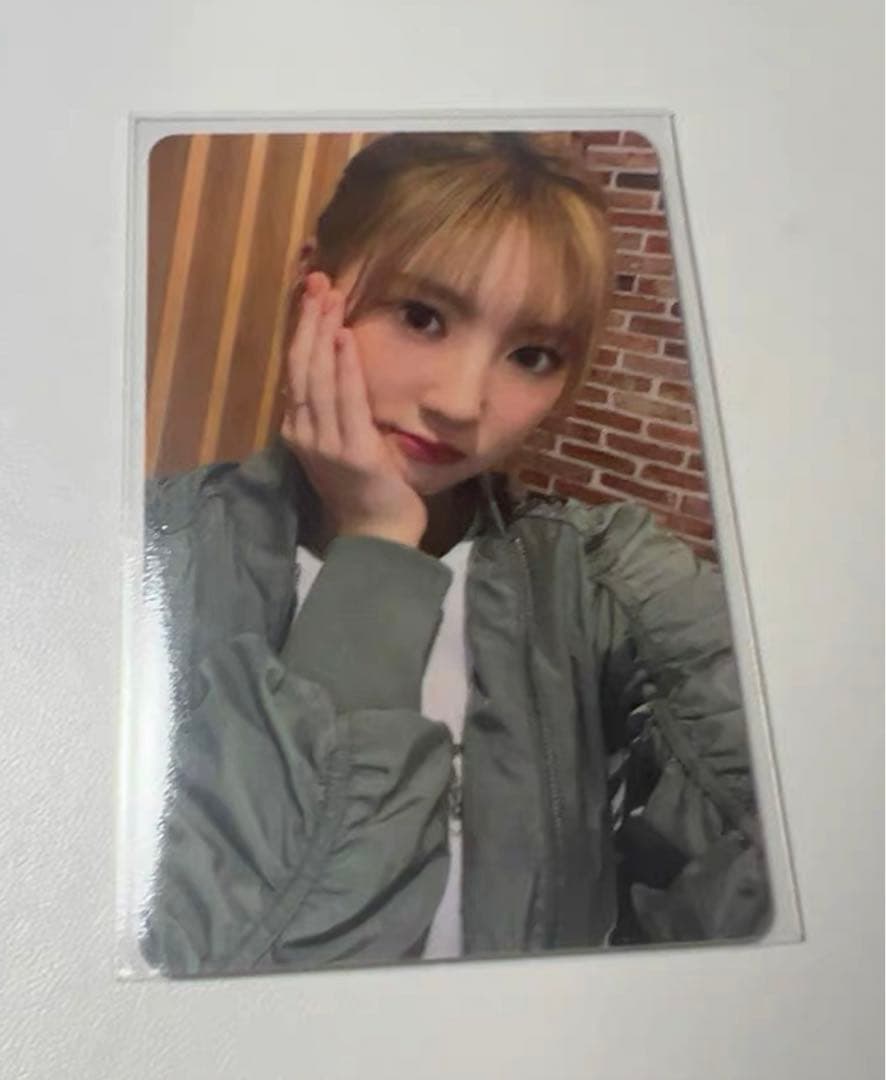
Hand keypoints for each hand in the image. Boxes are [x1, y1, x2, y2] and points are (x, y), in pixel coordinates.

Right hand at [281, 273, 427, 547]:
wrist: (377, 535)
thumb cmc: (366, 488)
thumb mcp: (342, 443)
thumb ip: (334, 410)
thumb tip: (336, 366)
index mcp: (300, 428)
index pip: (297, 370)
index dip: (302, 330)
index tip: (312, 295)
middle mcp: (304, 432)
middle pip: (301, 366)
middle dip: (309, 321)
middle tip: (318, 281)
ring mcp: (326, 444)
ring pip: (319, 378)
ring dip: (325, 333)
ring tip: (330, 298)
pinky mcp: (352, 452)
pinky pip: (347, 402)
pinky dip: (346, 368)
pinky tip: (347, 338)